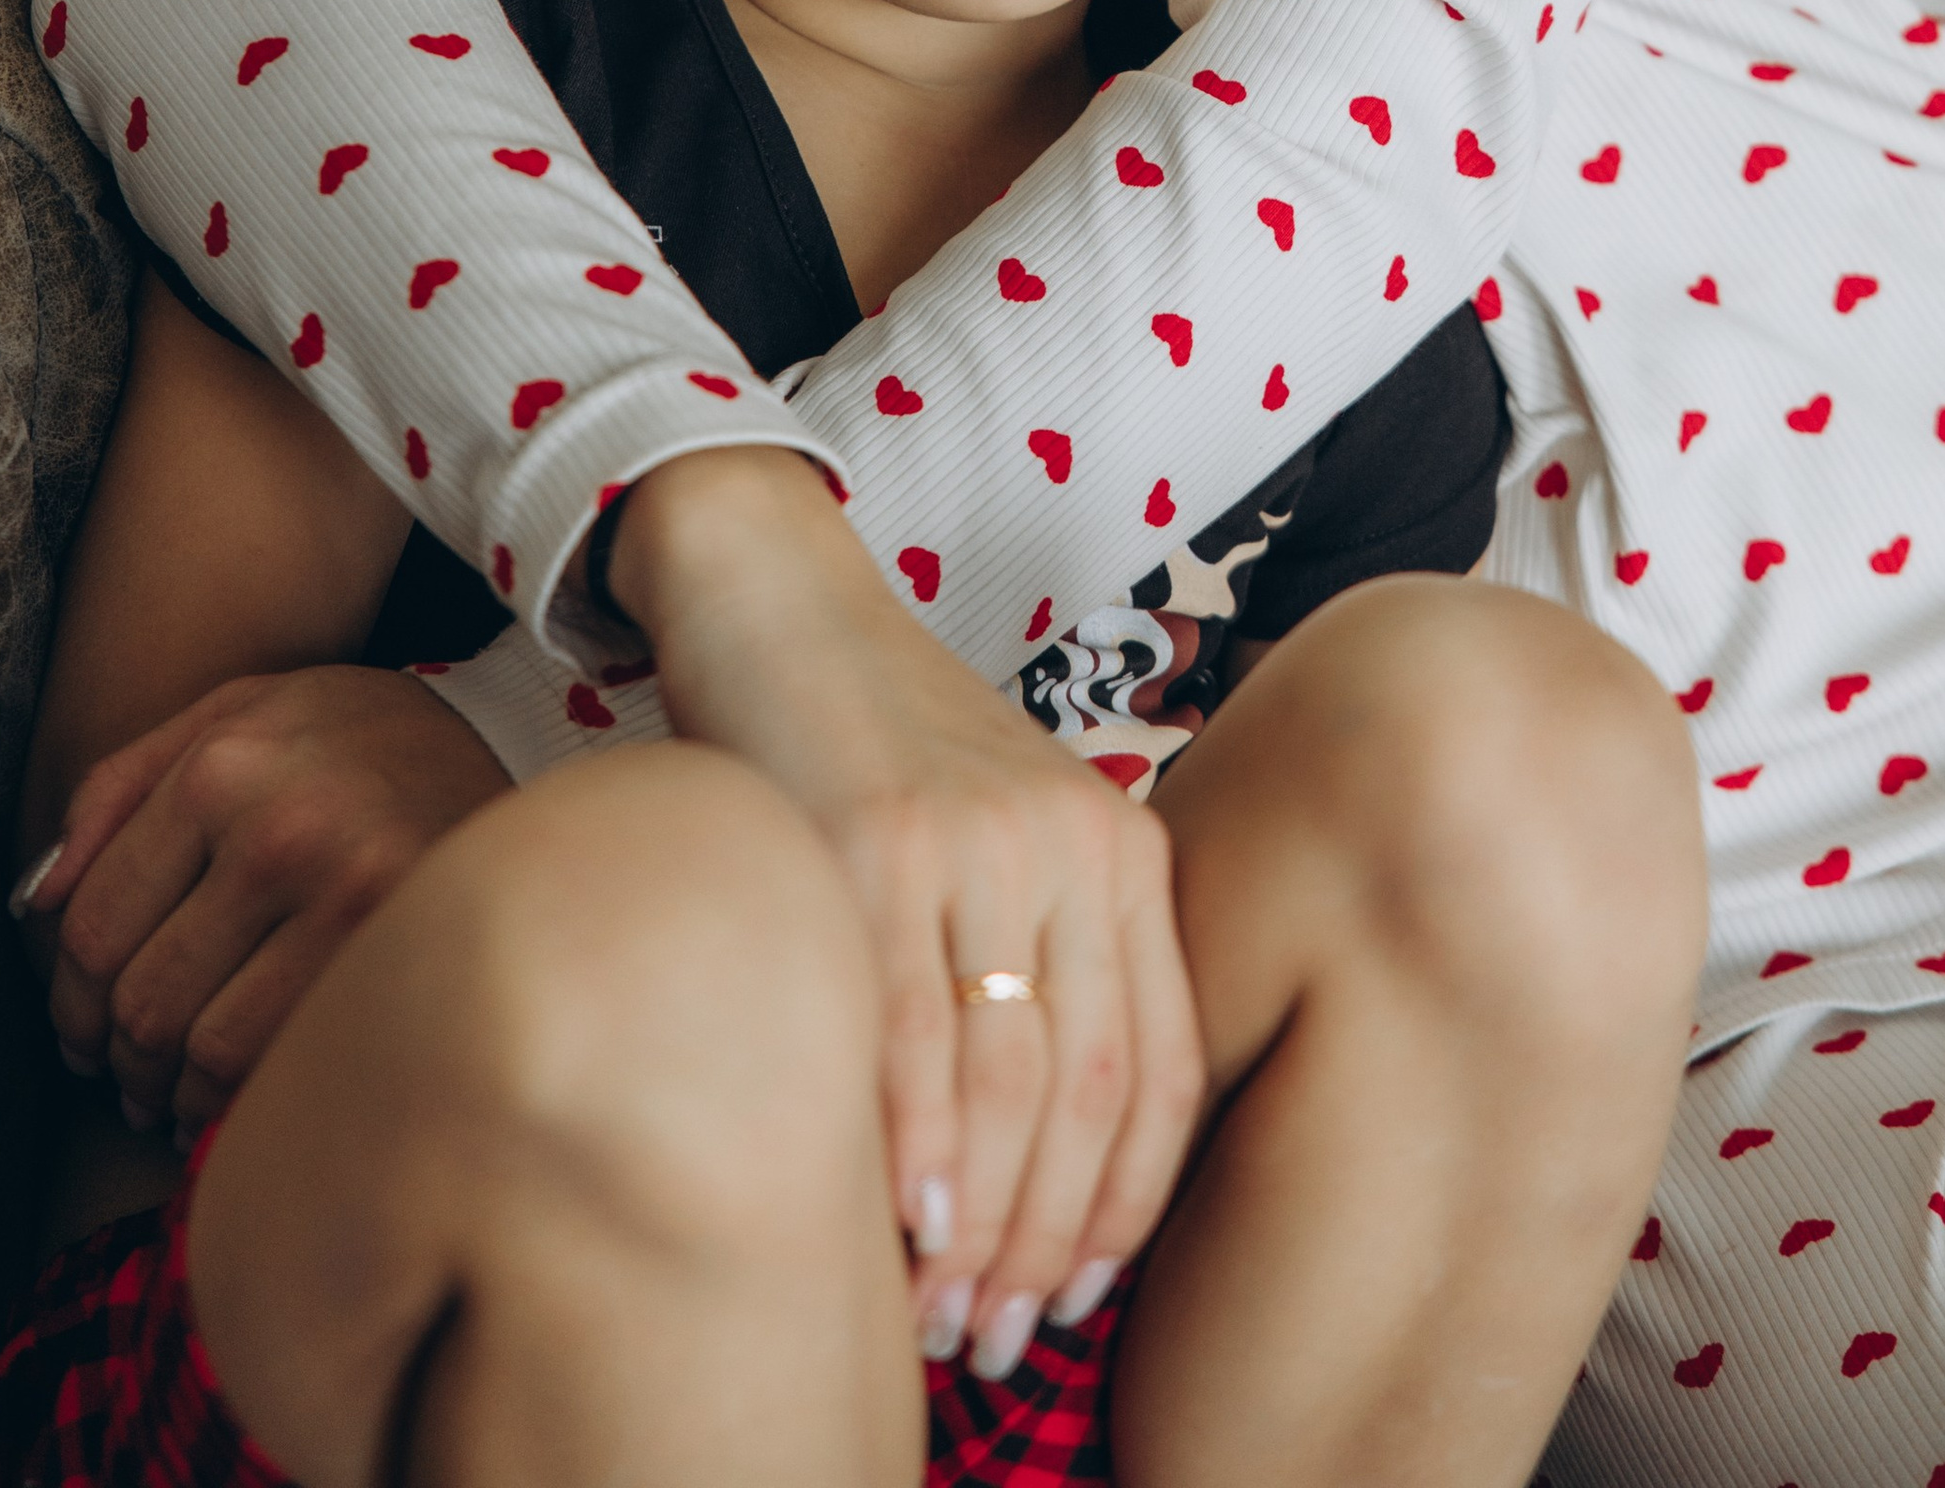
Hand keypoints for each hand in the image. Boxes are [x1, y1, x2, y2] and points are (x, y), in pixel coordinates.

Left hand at [17, 665, 511, 1138]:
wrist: (516, 751)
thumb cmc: (358, 739)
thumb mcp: (238, 712)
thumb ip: (121, 787)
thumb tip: (37, 903)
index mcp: (225, 764)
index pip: (94, 926)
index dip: (69, 1002)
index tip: (82, 1031)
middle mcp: (283, 828)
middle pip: (143, 998)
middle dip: (120, 1057)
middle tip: (129, 1073)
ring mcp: (351, 899)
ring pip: (204, 1050)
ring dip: (172, 1094)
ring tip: (175, 1093)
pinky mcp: (403, 959)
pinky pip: (281, 1071)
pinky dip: (239, 1106)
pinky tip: (239, 1094)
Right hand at [613, 450, 1204, 1369]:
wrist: (779, 603)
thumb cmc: (884, 752)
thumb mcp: (1006, 839)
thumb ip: (1045, 965)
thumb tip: (1040, 1182)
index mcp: (1122, 841)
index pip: (1165, 1065)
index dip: (1130, 1207)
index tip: (1078, 1300)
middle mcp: (1066, 838)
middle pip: (1089, 1089)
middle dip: (1045, 1243)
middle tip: (998, 1341)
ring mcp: (970, 837)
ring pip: (1005, 1078)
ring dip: (978, 1228)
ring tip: (942, 1318)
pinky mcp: (869, 839)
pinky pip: (905, 1030)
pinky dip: (910, 1149)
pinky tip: (899, 1229)